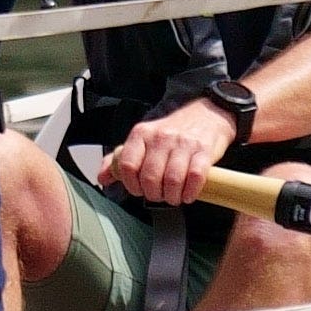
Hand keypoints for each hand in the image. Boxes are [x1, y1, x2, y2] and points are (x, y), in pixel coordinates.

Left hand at [98, 100, 233, 210]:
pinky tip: (188, 194)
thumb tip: (102, 178)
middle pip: (150, 177)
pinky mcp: (204, 150)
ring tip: (174, 197)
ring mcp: (183, 143)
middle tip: (159, 196)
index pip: (127, 165)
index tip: (139, 190)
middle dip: (154, 194)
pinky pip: (195, 177)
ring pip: (172, 180)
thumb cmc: (172, 132)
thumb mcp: (143, 139)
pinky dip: (190, 192)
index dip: (132, 185)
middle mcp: (161, 137)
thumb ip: (121, 159)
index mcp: (141, 134)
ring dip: (172, 196)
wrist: (207, 114)